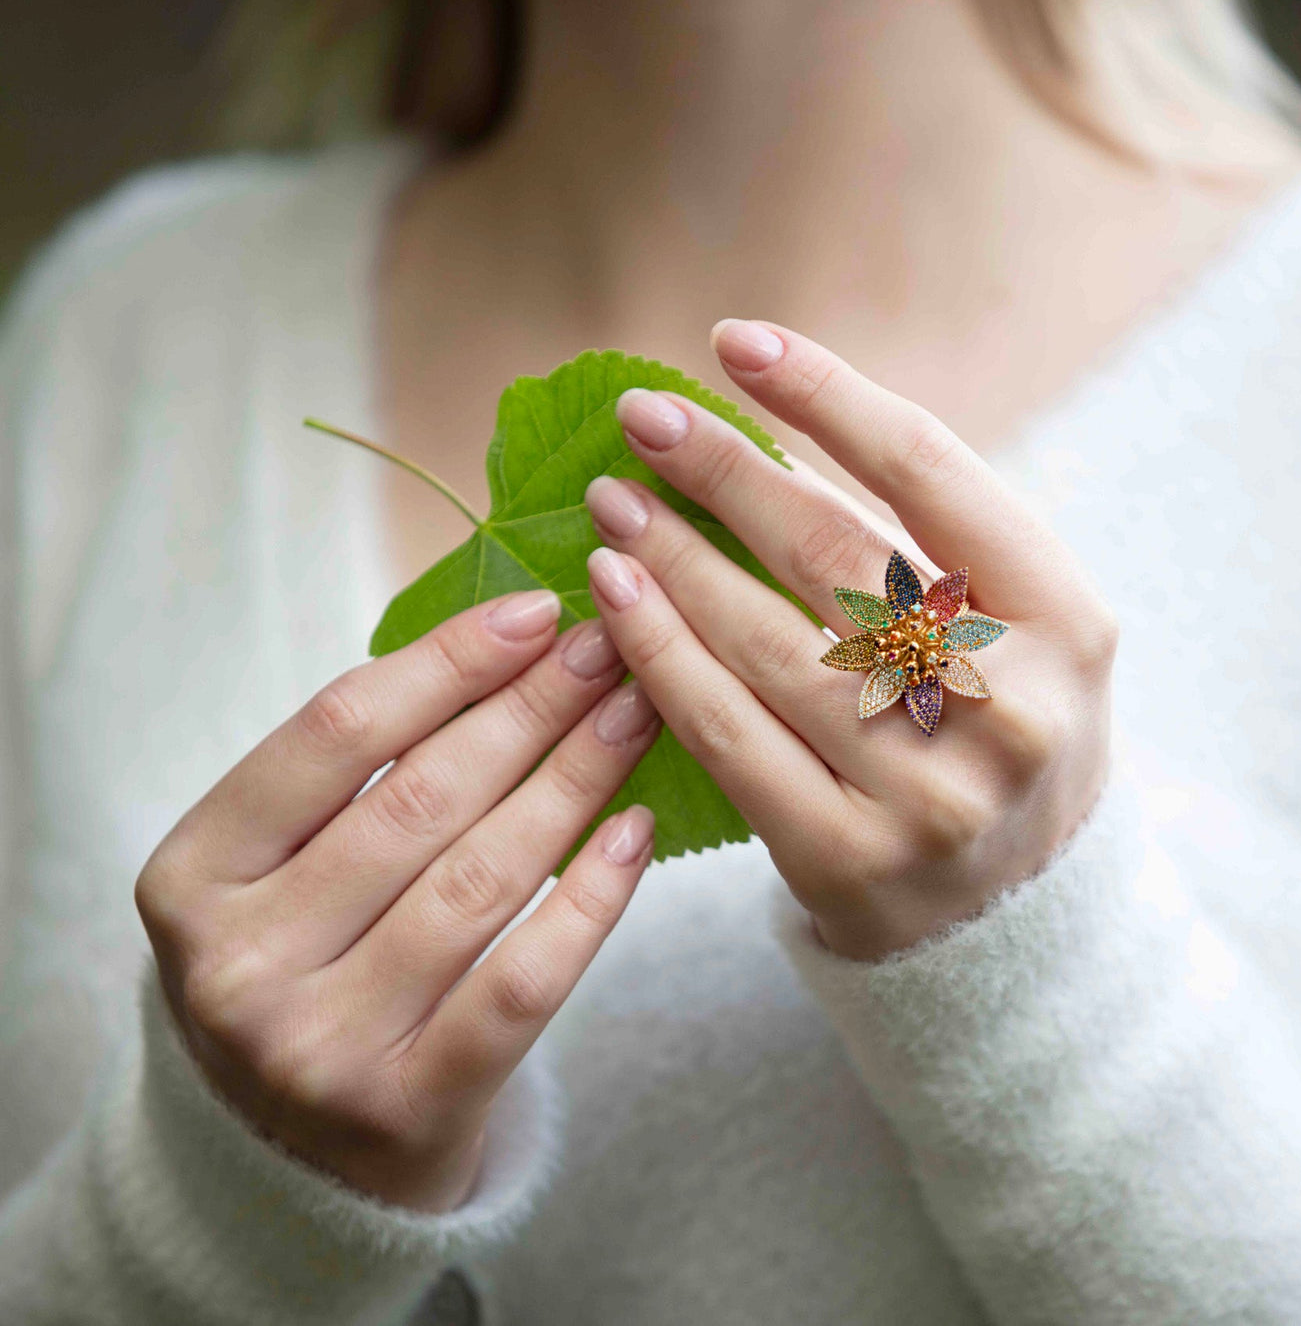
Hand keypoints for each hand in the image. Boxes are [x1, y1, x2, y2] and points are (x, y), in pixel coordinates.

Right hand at [135, 593, 659, 1210]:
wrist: (293, 1159)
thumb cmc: (308, 968)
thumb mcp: (282, 870)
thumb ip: (358, 775)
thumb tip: (514, 642)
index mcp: (191, 876)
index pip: (335, 734)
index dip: (447, 663)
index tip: (536, 612)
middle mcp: (237, 964)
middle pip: (418, 799)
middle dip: (530, 710)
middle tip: (612, 653)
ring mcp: (315, 1047)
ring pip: (478, 881)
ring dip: (574, 782)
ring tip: (637, 717)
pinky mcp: (405, 1113)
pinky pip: (522, 982)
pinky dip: (590, 900)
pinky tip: (635, 832)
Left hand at [583, 320, 1116, 960]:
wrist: (1021, 919)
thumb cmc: (999, 736)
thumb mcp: (1018, 633)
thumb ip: (926, 543)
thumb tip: (761, 428)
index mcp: (1066, 622)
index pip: (930, 472)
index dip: (825, 395)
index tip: (736, 343)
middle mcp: (1009, 706)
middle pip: (835, 550)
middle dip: (724, 470)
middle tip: (646, 418)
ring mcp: (929, 793)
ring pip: (766, 643)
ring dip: (673, 558)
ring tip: (614, 504)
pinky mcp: (847, 859)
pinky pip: (726, 734)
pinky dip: (660, 654)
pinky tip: (616, 599)